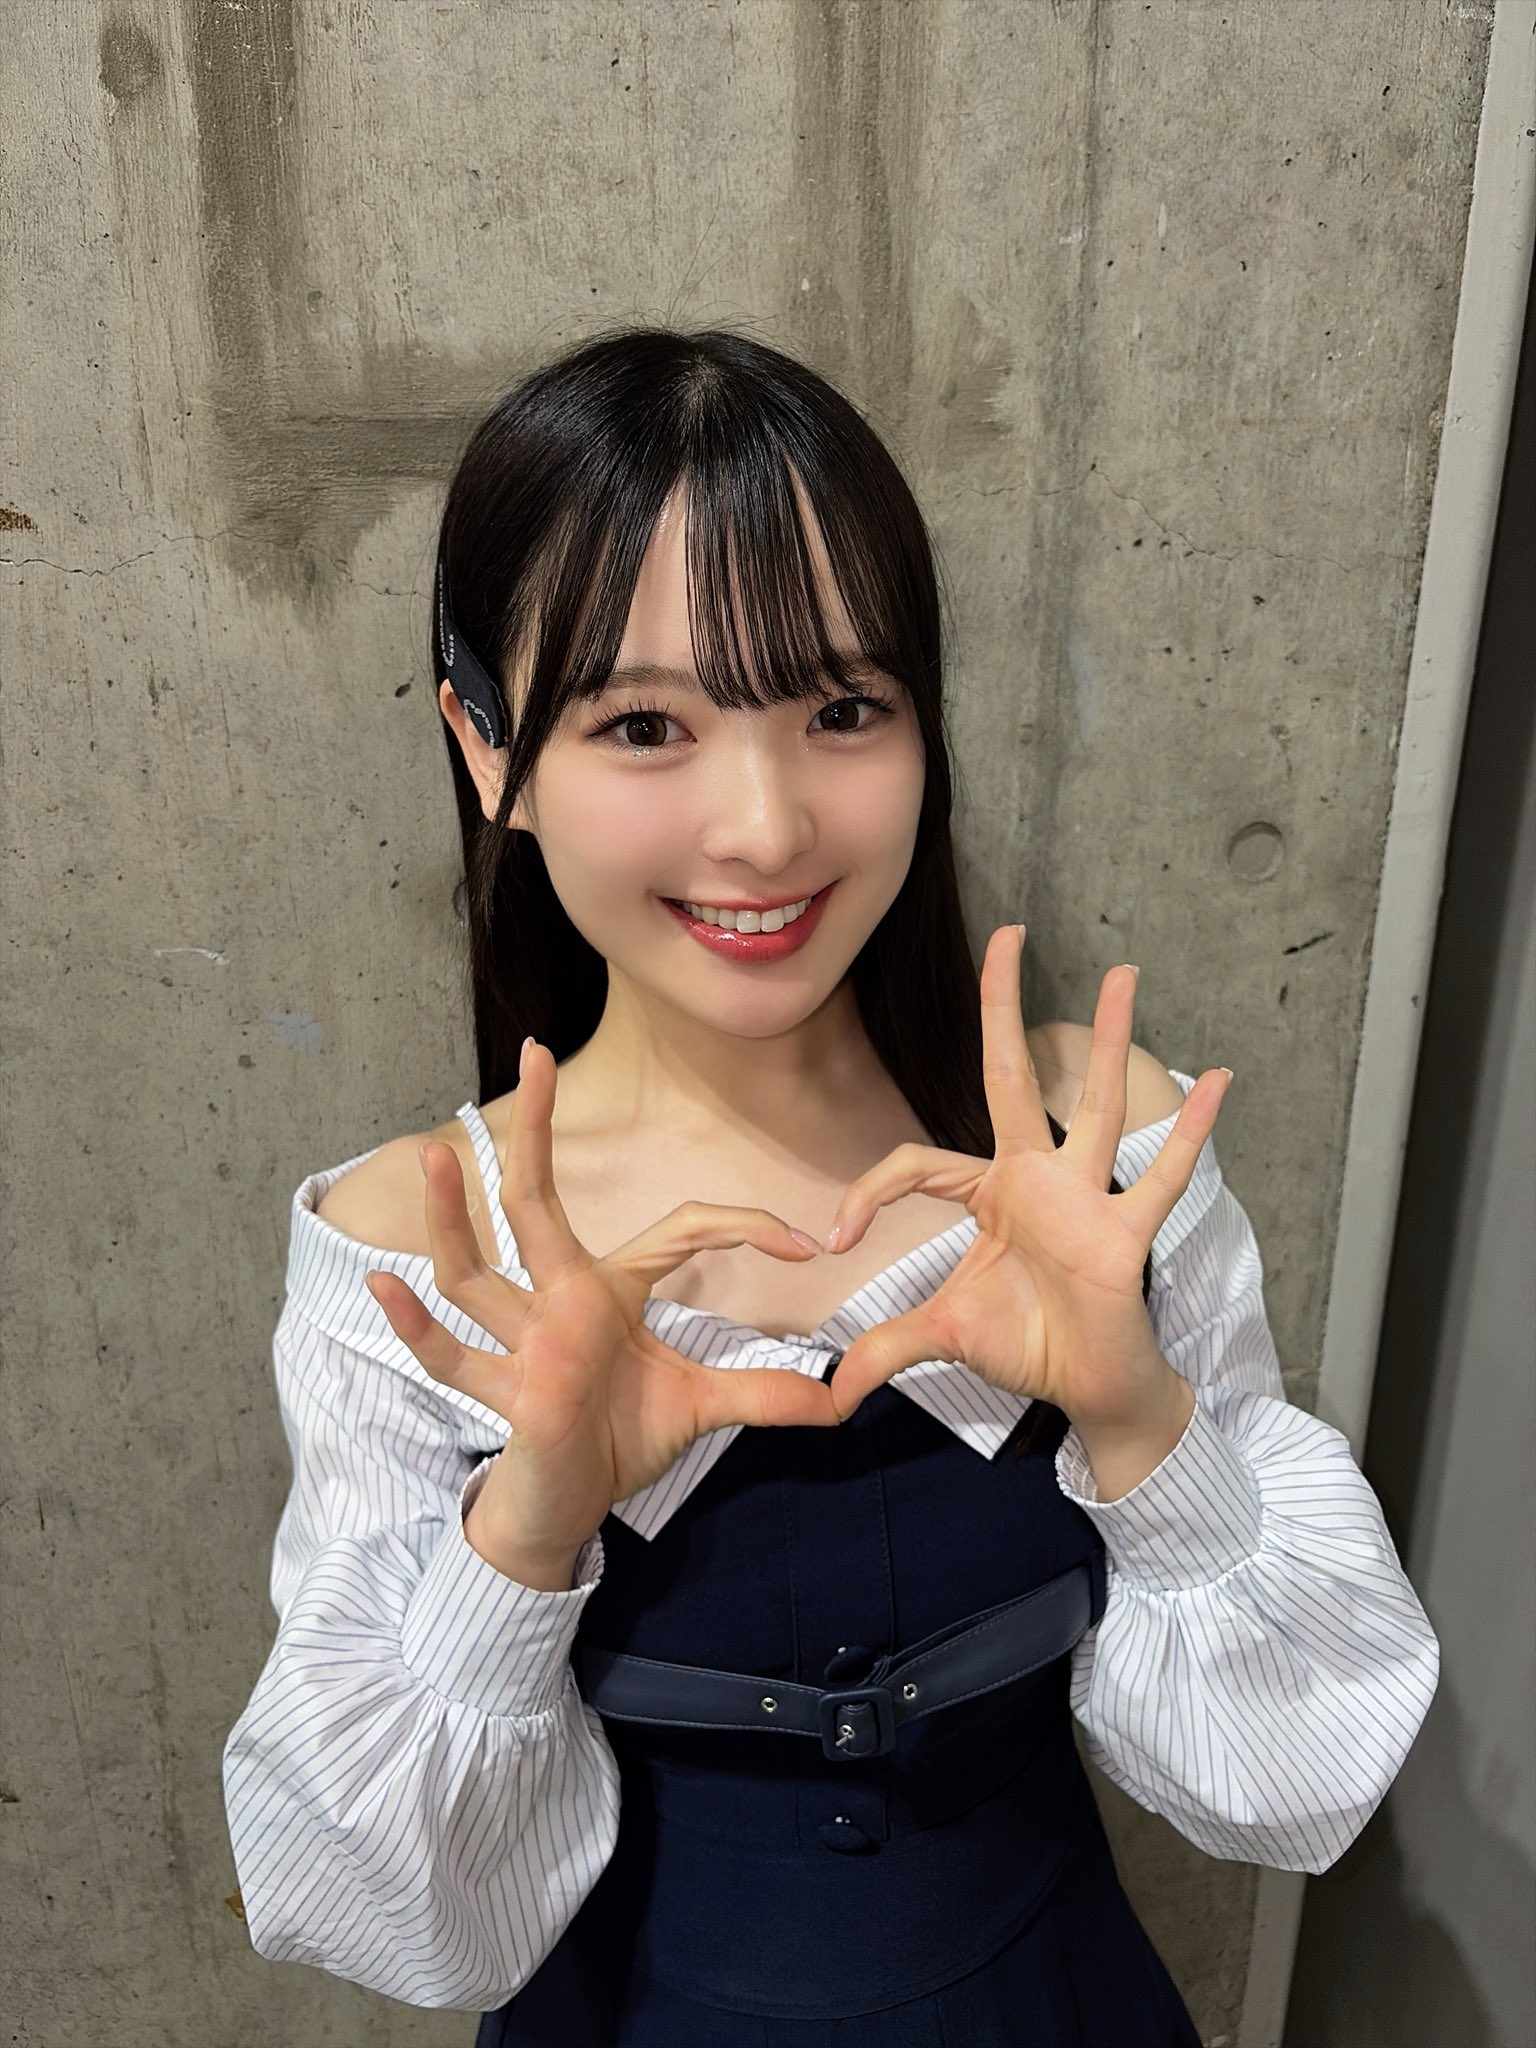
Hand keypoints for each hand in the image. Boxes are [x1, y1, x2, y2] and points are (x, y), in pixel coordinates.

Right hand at [364, 1039, 840, 1559]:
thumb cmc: (617, 1437)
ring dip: (454, 1218)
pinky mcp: (508, 1396)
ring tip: (440, 1154)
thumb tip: (842, 1397)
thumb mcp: (701, 1408)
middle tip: (533, 1048)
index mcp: (608, 1290)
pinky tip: (385, 1283)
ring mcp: (525, 1344)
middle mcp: (559, 1299)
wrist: (568, 1503)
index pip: (678, 1231)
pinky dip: (417, 1327)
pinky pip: (453, 1358)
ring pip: (477, 1273)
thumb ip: (764, 1395)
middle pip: (538, 1204)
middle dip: (539, 1129)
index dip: (741, 1227)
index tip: (804, 1243)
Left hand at [822, 926, 1232, 1431]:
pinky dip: (1189, 1131)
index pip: (918, 1162)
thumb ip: (885, 1350)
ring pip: (1092, 1104)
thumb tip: (828, 1392)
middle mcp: (1036, 1178)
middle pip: (1011, 1076)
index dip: (871, 1192)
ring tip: (1124, 971)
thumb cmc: (1024, 1345)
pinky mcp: (1124, 1235)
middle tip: (1010, 934)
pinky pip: (1161, 1176)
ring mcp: (1084, 1199)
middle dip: (1005, 1004)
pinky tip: (1217, 1080)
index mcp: (990, 1193)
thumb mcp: (940, 1337)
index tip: (834, 1237)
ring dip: (1109, 1039)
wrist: (1087, 1390)